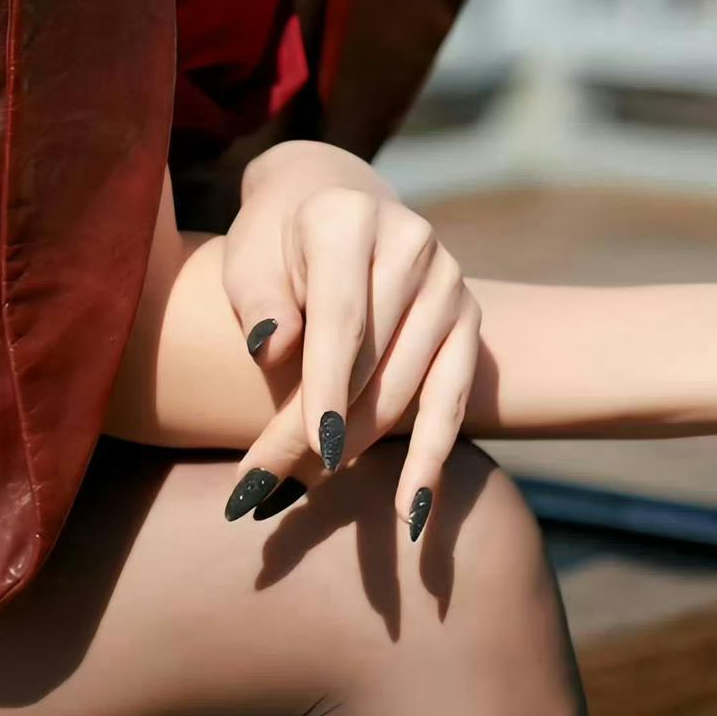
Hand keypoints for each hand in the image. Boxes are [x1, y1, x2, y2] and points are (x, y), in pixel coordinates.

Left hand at [219, 140, 480, 537]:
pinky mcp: (468, 320)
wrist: (330, 201)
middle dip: (321, 436)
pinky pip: (452, 401)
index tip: (311, 448)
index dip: (326, 386)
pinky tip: (411, 513)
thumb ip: (258, 299)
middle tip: (266, 490)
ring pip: (407, 389)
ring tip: (304, 493)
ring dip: (359, 450)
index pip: (342, 318)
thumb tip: (272, 349)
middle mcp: (411, 244)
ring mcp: (448, 282)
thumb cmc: (275, 240)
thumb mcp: (248, 256)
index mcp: (350, 219)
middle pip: (371, 363)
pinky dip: (429, 460)